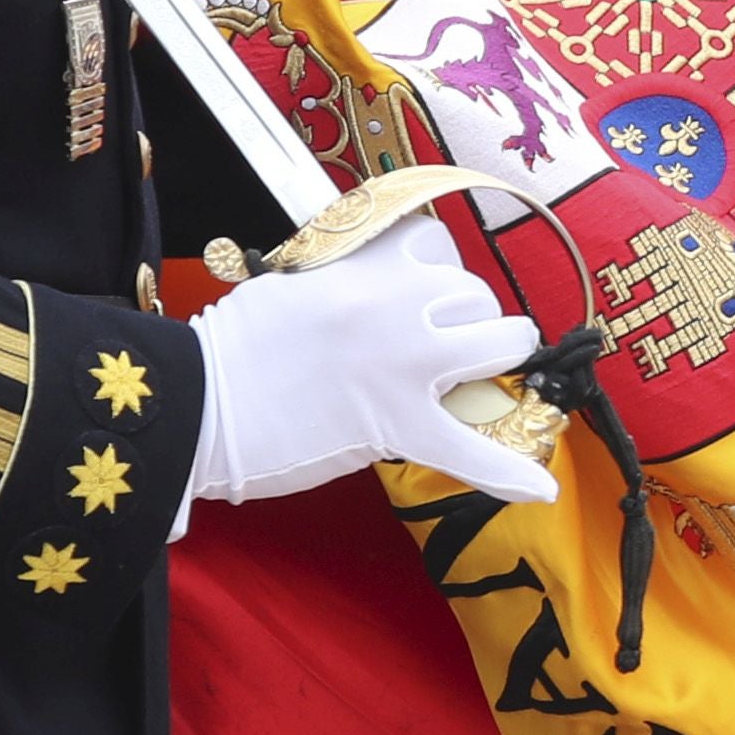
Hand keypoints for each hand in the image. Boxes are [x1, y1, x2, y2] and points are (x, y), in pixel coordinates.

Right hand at [189, 218, 555, 511]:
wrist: (194, 401)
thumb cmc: (230, 348)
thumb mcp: (291, 284)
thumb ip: (346, 280)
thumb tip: (381, 289)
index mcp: (363, 263)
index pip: (437, 245)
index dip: (440, 273)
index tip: (425, 295)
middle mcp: (394, 302)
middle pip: (475, 294)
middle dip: (469, 319)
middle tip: (444, 346)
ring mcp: (403, 363)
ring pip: (499, 342)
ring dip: (500, 359)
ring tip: (486, 377)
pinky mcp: (397, 424)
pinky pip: (471, 450)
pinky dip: (507, 473)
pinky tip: (540, 488)